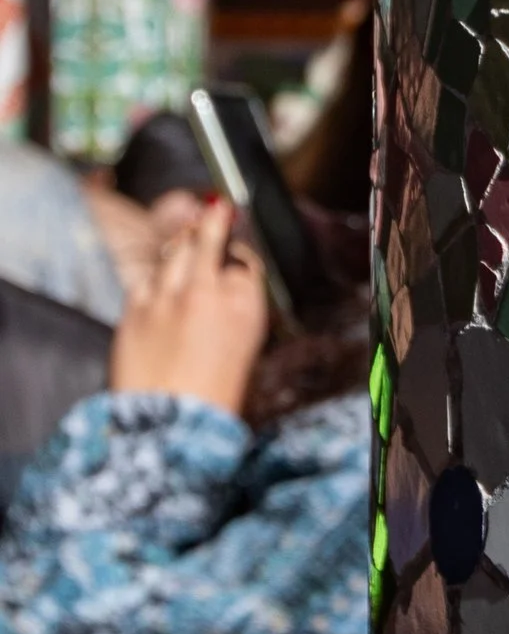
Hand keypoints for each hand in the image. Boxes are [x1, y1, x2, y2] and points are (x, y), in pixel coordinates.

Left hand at [109, 196, 268, 416]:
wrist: (171, 425)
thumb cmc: (215, 395)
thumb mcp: (248, 345)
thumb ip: (241, 303)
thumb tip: (234, 276)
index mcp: (245, 303)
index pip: (245, 259)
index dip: (240, 250)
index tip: (237, 242)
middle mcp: (207, 290)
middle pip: (209, 238)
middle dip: (213, 221)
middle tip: (216, 208)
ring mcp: (167, 296)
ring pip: (175, 250)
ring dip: (183, 240)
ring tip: (189, 230)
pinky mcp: (135, 308)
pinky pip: (147, 276)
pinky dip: (156, 273)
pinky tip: (162, 275)